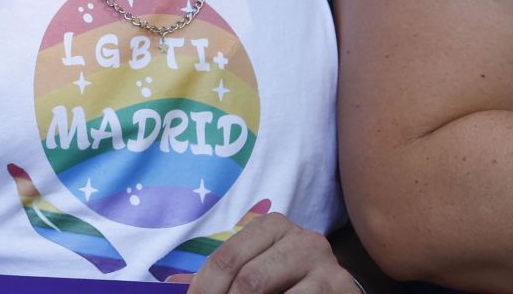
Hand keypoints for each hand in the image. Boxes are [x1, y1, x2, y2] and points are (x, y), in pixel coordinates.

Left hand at [189, 212, 355, 292]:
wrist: (335, 291)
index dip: (204, 289)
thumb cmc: (287, 281)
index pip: (225, 259)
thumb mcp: (254, 269)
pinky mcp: (342, 288)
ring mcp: (326, 264)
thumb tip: (171, 285)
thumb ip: (219, 275)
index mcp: (271, 226)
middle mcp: (301, 238)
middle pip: (249, 279)